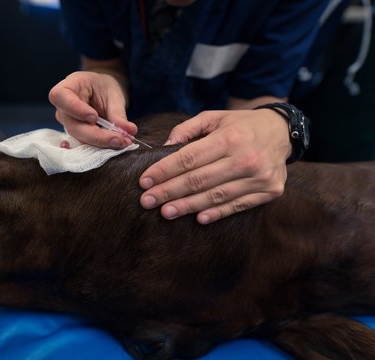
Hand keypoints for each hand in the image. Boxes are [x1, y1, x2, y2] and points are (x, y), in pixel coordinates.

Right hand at [48, 71, 136, 147]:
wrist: (103, 93)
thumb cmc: (104, 87)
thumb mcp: (113, 94)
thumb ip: (118, 112)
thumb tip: (128, 131)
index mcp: (68, 86)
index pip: (60, 97)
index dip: (75, 109)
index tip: (94, 117)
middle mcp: (63, 107)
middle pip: (72, 125)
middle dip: (96, 135)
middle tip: (119, 138)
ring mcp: (67, 123)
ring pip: (79, 138)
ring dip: (102, 142)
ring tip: (124, 141)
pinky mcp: (76, 135)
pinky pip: (86, 144)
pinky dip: (102, 145)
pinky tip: (117, 144)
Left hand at [139, 109, 290, 223]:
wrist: (282, 131)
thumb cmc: (240, 125)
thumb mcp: (214, 117)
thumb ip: (187, 129)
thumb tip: (165, 146)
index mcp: (229, 138)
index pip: (189, 158)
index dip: (164, 171)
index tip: (145, 181)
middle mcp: (246, 158)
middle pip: (199, 180)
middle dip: (169, 191)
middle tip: (147, 201)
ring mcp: (259, 177)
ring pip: (215, 196)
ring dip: (188, 206)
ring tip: (166, 212)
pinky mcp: (269, 191)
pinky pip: (238, 205)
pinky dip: (217, 213)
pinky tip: (198, 218)